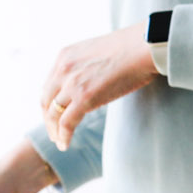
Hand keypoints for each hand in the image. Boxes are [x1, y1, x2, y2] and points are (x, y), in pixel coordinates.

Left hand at [41, 24, 156, 149]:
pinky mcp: (84, 98)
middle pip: (47, 100)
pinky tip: (65, 145)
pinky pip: (67, 122)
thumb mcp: (99, 50)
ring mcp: (72, 84)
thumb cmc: (133, 47)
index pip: (49, 84)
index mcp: (65, 56)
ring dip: (54, 130)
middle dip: (48, 118)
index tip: (54, 112)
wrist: (145, 47)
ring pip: (54, 114)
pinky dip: (64, 136)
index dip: (50, 101)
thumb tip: (94, 80)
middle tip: (53, 130)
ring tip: (59, 141)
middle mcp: (63, 69)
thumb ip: (88, 65)